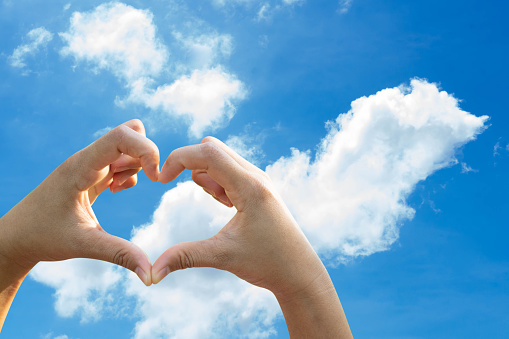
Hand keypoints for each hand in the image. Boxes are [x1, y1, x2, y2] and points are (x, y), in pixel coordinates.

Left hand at [0, 119, 158, 284]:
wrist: (17, 237)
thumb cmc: (43, 237)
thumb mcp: (83, 245)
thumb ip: (120, 255)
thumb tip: (151, 274)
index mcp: (81, 167)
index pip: (121, 137)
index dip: (146, 150)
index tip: (155, 178)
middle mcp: (86, 160)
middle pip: (129, 133)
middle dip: (146, 154)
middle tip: (147, 179)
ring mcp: (89, 165)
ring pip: (126, 147)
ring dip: (137, 164)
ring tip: (120, 188)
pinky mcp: (90, 175)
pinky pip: (119, 160)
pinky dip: (128, 171)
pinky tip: (116, 189)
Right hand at [153, 137, 351, 337]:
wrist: (299, 272)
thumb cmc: (268, 264)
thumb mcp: (223, 257)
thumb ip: (185, 257)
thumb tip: (151, 273)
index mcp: (250, 186)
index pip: (208, 153)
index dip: (178, 159)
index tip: (161, 179)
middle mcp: (256, 176)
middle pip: (212, 148)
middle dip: (189, 163)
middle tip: (183, 189)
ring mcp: (259, 180)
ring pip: (221, 157)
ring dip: (205, 173)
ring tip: (217, 202)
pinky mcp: (258, 188)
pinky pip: (230, 169)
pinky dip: (217, 179)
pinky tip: (223, 202)